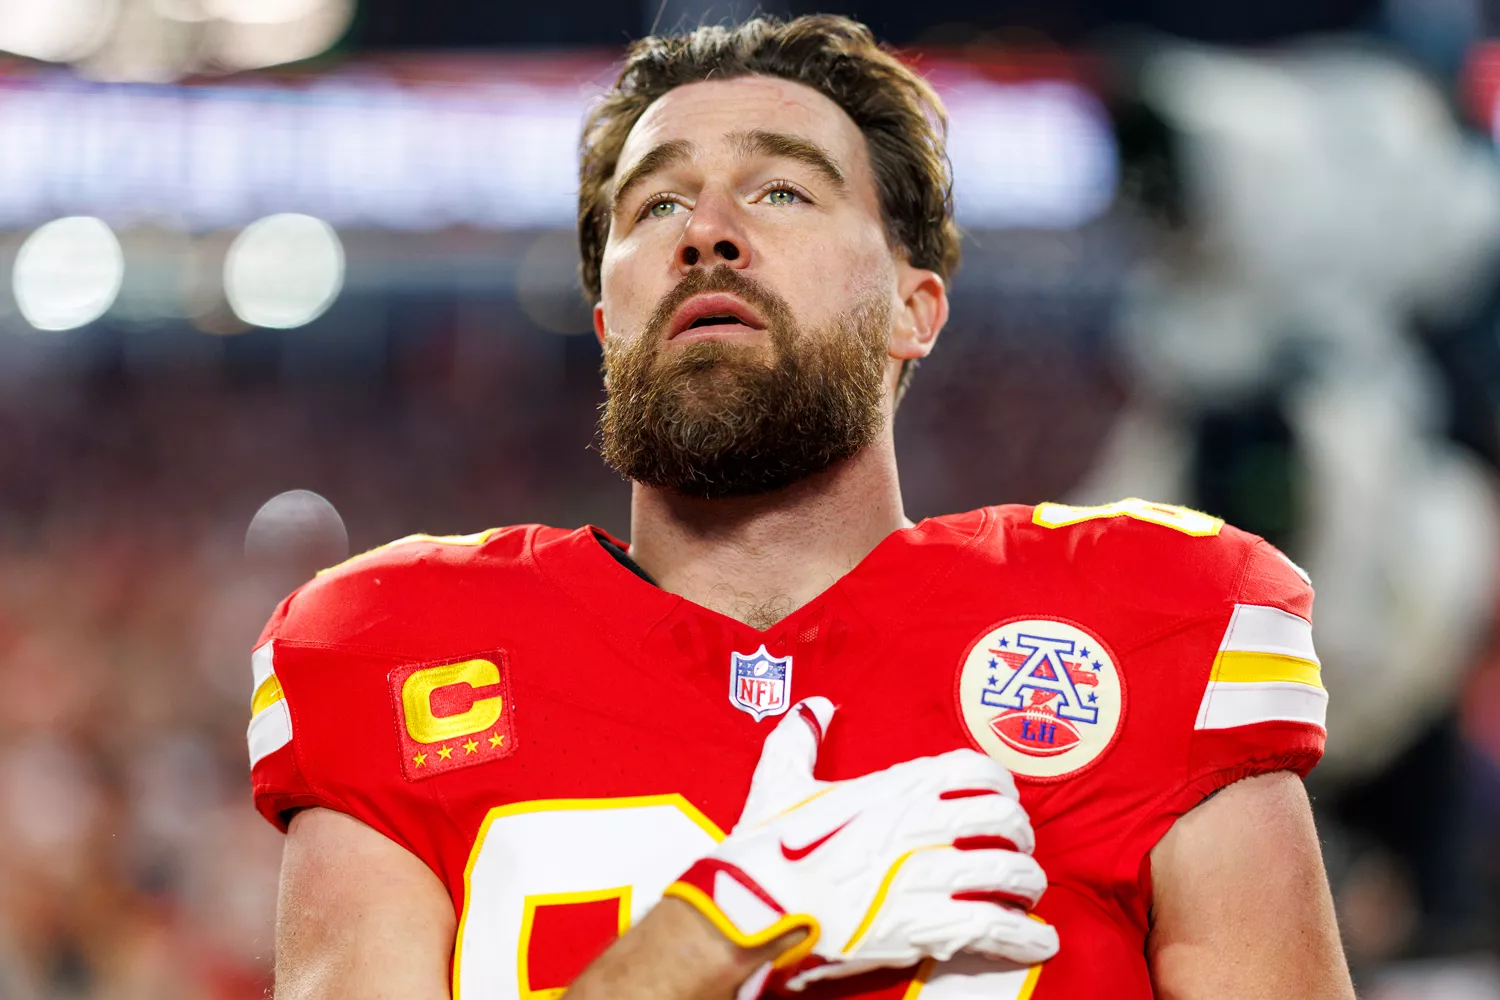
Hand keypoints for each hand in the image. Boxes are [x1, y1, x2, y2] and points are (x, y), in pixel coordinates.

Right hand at [664, 697, 1058, 990]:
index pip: (972, 770)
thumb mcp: (779, 783)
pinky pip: (996, 927)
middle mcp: (919, 825)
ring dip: (1027, 884)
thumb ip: (799, 739)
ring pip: (1007, 873)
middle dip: (1019, 834)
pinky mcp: (926, 926)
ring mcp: (926, 875)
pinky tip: (1039, 942)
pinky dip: (1026, 937)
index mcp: (892, 788)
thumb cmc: (766, 849)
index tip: (1004, 798)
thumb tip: (815, 707)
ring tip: (1029, 894)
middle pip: (1002, 819)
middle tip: (1019, 848)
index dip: (998, 784)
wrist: (753, 909)